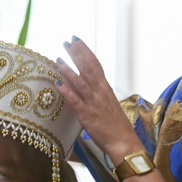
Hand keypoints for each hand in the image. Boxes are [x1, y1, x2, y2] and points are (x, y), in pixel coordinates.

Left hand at [55, 36, 143, 164]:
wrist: (123, 141)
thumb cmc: (115, 125)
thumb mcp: (107, 104)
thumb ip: (96, 93)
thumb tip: (85, 84)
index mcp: (105, 88)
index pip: (95, 64)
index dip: (85, 51)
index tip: (77, 39)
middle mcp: (99, 92)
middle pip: (87, 68)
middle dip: (76, 54)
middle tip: (66, 41)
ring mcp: (93, 103)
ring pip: (80, 82)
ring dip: (68, 70)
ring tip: (57, 58)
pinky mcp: (87, 115)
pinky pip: (75, 101)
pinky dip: (67, 92)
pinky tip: (58, 84)